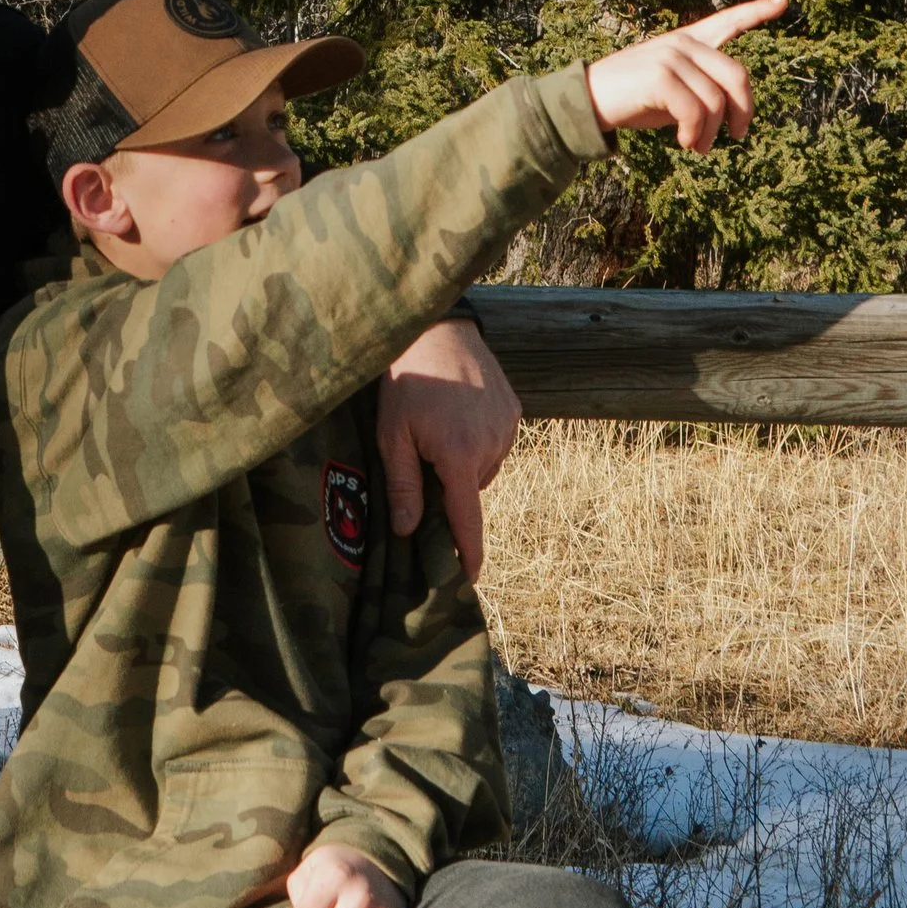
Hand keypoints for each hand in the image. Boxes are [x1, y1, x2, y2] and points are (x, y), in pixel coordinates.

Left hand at [376, 313, 519, 573]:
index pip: (468, 518)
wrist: (437, 327)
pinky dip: (478, 439)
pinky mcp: (514, 409)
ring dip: (464, 460)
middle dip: (449, 483)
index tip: (472, 580)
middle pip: (471, 489)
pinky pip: (496, 442)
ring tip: (440, 424)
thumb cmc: (407, 380)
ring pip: (484, 466)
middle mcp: (492, 444)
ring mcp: (507, 426)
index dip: (470, 552)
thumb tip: (409, 530)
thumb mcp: (392, 434)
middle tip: (422, 451)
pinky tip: (458, 412)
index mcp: (459, 455)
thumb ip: (403, 484)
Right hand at [586, 0, 787, 152]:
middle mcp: (682, 44)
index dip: (756, 12)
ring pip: (716, 102)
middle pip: (737, 76)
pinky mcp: (661, 76)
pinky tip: (685, 142)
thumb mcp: (673, 91)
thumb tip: (733, 117)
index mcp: (687, 42)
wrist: (587, 101)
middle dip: (743, 112)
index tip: (783, 2)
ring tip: (698, 147)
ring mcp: (671, 57)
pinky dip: (695, 134)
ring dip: (711, 133)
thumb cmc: (631, 99)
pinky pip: (696, 111)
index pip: (727, 21)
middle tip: (736, 137)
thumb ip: (702, 90)